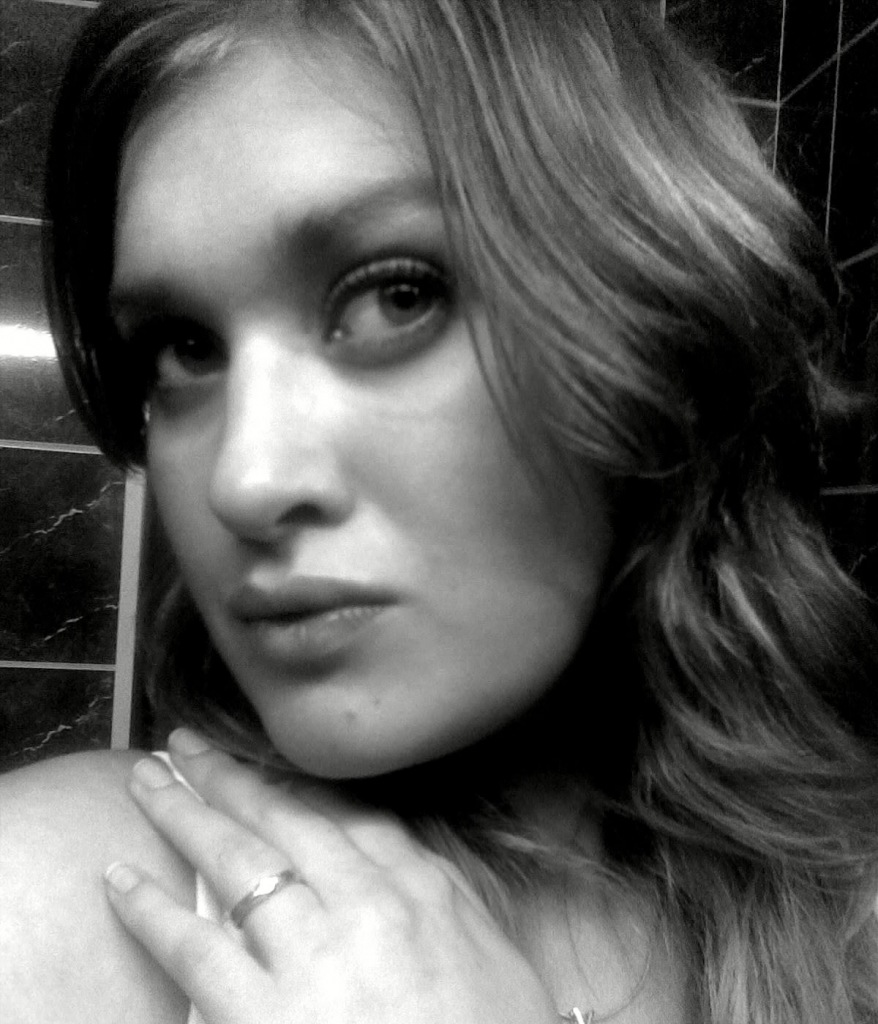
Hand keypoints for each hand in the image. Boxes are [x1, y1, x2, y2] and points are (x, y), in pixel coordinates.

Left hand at [104, 730, 559, 1023]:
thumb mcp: (492, 955)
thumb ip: (449, 896)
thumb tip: (414, 853)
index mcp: (422, 886)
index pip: (345, 813)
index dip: (291, 781)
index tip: (258, 760)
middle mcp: (366, 902)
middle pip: (282, 819)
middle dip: (227, 778)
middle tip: (184, 746)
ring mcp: (315, 953)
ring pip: (234, 860)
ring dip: (182, 814)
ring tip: (146, 781)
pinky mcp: (265, 1016)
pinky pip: (194, 946)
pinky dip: (151, 908)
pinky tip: (119, 879)